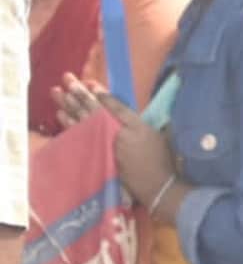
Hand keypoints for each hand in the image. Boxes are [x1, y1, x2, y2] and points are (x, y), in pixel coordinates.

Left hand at [58, 75, 175, 205]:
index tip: (91, 83)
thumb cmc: (163, 160)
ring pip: (82, 120)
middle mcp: (117, 132)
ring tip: (57, 92)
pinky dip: (69, 123)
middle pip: (94, 109)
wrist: (157, 185)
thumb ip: (143, 122)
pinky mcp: (97, 154)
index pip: (115, 106)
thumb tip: (129, 112)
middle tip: (67, 78)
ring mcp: (104, 144)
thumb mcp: (159, 136)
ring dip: (68, 104)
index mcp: (135, 126)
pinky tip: (61, 114)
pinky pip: (78, 135)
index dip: (102, 94)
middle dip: (79, 93)